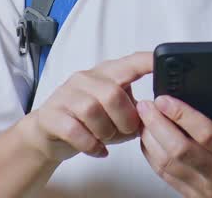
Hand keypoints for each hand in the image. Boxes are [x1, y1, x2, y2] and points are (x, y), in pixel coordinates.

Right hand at [21, 51, 152, 163]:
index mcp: (106, 73)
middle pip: (113, 93)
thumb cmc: (89, 123)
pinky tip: (98, 149)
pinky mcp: (51, 115)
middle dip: (125, 118)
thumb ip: (136, 110)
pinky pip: (74, 130)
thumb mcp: (117, 113)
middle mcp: (85, 79)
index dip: (147, 62)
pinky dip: (90, 144)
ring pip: (92, 110)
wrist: (48, 135)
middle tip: (127, 131)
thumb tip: (158, 116)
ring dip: (106, 131)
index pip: (130, 63)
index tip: (163, 63)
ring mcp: (66, 95)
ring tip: (108, 139)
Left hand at [137, 80, 211, 197]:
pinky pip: (168, 177)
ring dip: (151, 140)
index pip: (207, 134)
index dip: (182, 115)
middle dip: (158, 124)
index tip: (165, 99)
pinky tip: (150, 140)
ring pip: (169, 164)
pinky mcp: (197, 196)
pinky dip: (153, 158)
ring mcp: (207, 189)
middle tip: (146, 104)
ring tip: (144, 118)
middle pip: (180, 149)